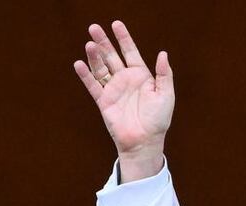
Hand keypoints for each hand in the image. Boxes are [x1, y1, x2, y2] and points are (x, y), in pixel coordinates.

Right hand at [73, 21, 173, 181]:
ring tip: (89, 43)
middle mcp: (125, 80)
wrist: (144, 142)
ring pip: (101, 68)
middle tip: (94, 27)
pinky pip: (93, 86)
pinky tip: (79, 64)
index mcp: (141, 75)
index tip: (116, 24)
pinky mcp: (103, 102)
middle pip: (112, 56)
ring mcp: (113, 90)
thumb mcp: (166, 95)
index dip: (123, 38)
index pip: (130, 51)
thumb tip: (162, 53)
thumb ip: (164, 74)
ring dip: (94, 56)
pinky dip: (86, 76)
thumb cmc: (158, 120)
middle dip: (103, 42)